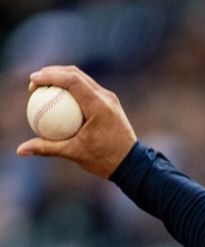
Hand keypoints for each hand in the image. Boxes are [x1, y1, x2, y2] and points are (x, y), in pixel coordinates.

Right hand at [16, 65, 136, 178]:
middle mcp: (106, 98)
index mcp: (99, 105)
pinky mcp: (111, 104)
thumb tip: (20, 150)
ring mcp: (110, 99)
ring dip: (63, 78)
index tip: (33, 80)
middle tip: (34, 82)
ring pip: (83, 79)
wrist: (132, 164)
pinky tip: (59, 98)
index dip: (50, 75)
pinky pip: (89, 90)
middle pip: (76, 74)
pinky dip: (73, 89)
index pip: (72, 80)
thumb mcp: (74, 153)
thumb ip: (47, 148)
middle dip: (53, 72)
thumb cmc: (104, 159)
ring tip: (44, 86)